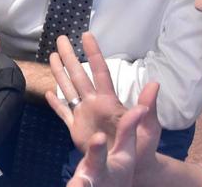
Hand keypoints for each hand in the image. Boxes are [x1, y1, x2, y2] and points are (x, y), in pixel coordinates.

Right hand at [46, 32, 162, 180]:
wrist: (135, 166)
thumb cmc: (144, 147)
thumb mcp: (149, 127)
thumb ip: (147, 106)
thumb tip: (154, 84)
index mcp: (109, 101)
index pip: (100, 72)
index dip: (93, 53)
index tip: (87, 35)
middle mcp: (94, 103)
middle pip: (78, 75)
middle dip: (70, 56)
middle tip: (60, 39)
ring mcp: (84, 115)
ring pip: (68, 89)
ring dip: (59, 73)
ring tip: (52, 57)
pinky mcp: (77, 129)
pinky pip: (63, 113)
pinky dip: (55, 104)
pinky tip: (47, 93)